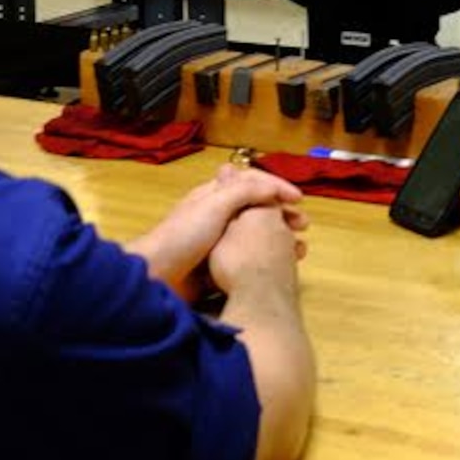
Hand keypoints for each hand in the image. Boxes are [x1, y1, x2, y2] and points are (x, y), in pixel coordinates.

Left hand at [130, 165, 306, 303]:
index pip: (251, 182)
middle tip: (303, 226)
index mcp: (214, 196)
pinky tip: (279, 267)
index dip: (276, 187)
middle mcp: (217, 216)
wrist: (155, 277)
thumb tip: (274, 187)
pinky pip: (246, 259)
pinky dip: (265, 259)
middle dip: (281, 214)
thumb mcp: (214, 205)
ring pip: (254, 235)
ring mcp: (217, 243)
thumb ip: (244, 192)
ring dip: (277, 238)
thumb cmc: (183, 236)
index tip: (299, 199)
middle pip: (256, 209)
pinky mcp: (216, 268)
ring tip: (298, 249)